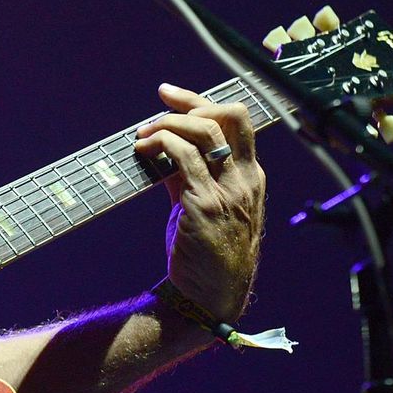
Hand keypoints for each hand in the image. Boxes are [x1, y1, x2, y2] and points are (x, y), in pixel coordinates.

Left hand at [133, 83, 265, 320]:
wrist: (206, 297)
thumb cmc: (204, 252)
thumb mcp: (202, 205)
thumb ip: (187, 175)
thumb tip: (159, 148)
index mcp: (251, 177)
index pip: (237, 122)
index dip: (202, 101)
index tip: (169, 94)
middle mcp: (246, 180)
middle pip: (230, 116)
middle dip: (190, 102)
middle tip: (157, 107)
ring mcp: (229, 192)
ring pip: (204, 132)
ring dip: (167, 124)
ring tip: (142, 134)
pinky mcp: (205, 205)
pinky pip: (182, 157)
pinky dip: (159, 144)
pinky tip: (141, 149)